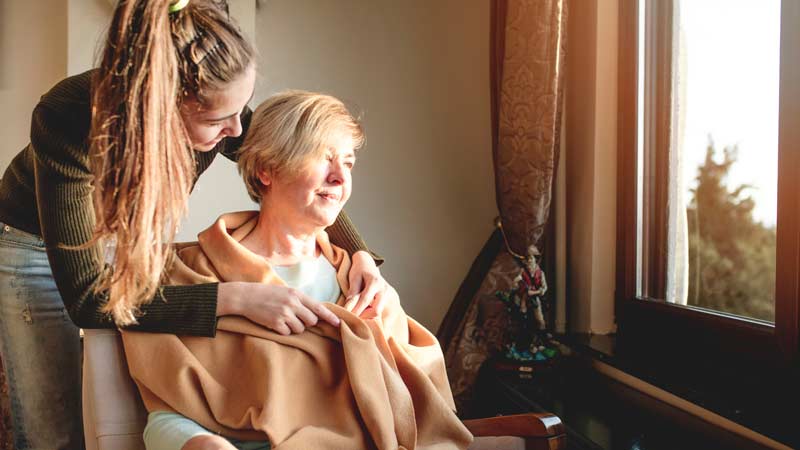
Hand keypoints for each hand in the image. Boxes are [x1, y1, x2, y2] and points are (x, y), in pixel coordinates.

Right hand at [217, 282, 339, 334]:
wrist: (245, 297)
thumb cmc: (267, 294)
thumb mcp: (285, 291)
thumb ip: (300, 300)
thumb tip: (315, 313)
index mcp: (296, 294)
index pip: (318, 307)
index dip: (330, 317)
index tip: (338, 324)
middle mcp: (292, 303)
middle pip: (311, 321)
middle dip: (307, 323)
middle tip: (296, 318)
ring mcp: (284, 314)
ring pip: (300, 329)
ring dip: (294, 328)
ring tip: (282, 319)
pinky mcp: (275, 323)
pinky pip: (287, 333)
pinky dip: (283, 331)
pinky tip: (274, 323)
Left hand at [344, 250, 389, 315]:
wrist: (368, 264)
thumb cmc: (359, 270)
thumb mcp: (354, 278)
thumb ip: (353, 293)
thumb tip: (348, 308)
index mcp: (375, 282)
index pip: (365, 300)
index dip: (356, 310)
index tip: (347, 316)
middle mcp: (384, 289)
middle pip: (376, 310)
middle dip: (364, 316)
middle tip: (352, 316)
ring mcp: (387, 295)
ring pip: (378, 313)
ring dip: (367, 316)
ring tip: (357, 313)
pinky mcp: (387, 299)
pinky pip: (379, 311)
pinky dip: (370, 314)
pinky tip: (363, 311)